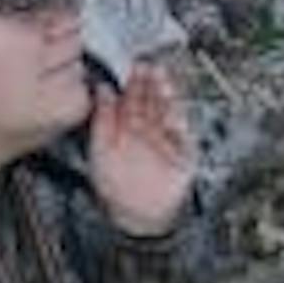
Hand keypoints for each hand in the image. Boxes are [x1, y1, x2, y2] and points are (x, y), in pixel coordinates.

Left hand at [87, 60, 194, 237]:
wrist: (135, 217)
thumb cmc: (114, 185)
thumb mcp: (100, 149)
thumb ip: (102, 120)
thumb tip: (101, 90)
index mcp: (128, 124)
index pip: (133, 96)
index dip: (133, 81)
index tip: (131, 66)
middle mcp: (148, 128)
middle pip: (152, 100)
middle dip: (151, 83)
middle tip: (148, 67)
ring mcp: (166, 140)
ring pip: (169, 113)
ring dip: (167, 98)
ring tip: (163, 85)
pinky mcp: (183, 154)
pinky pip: (183, 138)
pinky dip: (179, 128)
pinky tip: (172, 118)